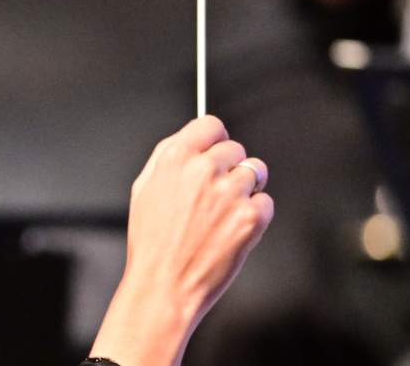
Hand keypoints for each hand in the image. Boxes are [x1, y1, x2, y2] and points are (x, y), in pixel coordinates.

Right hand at [90, 115, 273, 365]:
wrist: (164, 284)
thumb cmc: (151, 243)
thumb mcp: (144, 190)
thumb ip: (169, 160)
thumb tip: (192, 143)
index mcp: (173, 158)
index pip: (210, 124)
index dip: (214, 140)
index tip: (215, 151)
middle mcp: (202, 170)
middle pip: (235, 148)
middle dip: (229, 167)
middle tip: (215, 194)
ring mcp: (229, 193)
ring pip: (255, 171)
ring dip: (246, 188)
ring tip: (224, 212)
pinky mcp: (251, 217)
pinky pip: (266, 201)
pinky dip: (254, 214)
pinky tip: (232, 229)